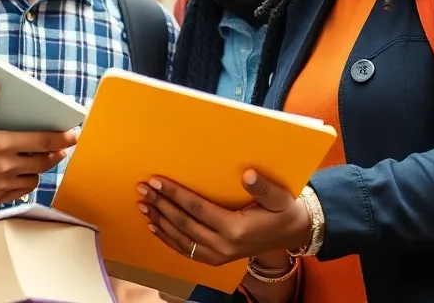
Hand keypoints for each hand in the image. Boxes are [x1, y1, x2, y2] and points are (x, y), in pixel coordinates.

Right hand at [0, 78, 78, 205]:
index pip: (41, 141)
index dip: (62, 138)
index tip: (74, 134)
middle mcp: (4, 166)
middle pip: (43, 161)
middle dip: (57, 152)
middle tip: (64, 146)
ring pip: (34, 178)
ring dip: (41, 168)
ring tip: (42, 159)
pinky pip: (19, 193)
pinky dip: (26, 184)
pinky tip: (23, 176)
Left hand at [136, 170, 311, 265]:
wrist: (290, 235)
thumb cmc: (282, 211)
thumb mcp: (279, 197)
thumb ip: (263, 188)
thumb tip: (247, 175)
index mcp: (235, 229)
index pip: (196, 209)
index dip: (175, 194)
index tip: (157, 181)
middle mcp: (223, 246)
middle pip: (183, 223)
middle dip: (160, 205)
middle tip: (142, 189)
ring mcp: (217, 256)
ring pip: (180, 238)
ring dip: (159, 220)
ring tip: (142, 205)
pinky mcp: (215, 259)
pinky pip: (186, 250)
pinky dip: (167, 238)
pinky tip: (154, 226)